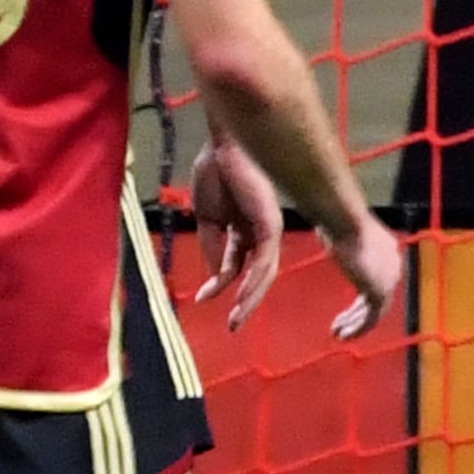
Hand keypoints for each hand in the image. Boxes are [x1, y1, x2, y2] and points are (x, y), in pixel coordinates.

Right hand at [187, 139, 284, 324]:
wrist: (223, 148)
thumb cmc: (214, 171)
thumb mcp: (207, 216)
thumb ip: (211, 244)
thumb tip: (214, 275)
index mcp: (243, 227)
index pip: (234, 264)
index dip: (219, 283)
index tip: (202, 298)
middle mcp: (259, 232)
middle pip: (254, 275)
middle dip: (243, 302)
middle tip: (232, 326)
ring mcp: (268, 230)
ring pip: (262, 274)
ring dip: (250, 299)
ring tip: (236, 320)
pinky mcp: (271, 227)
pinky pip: (265, 262)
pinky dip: (254, 282)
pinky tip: (243, 298)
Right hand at [323, 206, 403, 341]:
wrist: (345, 223)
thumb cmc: (338, 221)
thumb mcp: (341, 233)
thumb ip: (340, 242)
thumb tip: (325, 234)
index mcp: (388, 251)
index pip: (375, 280)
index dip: (359, 300)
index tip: (343, 312)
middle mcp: (394, 266)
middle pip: (375, 298)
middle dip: (356, 315)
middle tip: (338, 326)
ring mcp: (390, 280)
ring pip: (374, 312)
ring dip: (355, 325)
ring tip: (338, 335)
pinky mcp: (381, 291)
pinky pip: (372, 319)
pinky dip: (358, 329)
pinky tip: (343, 334)